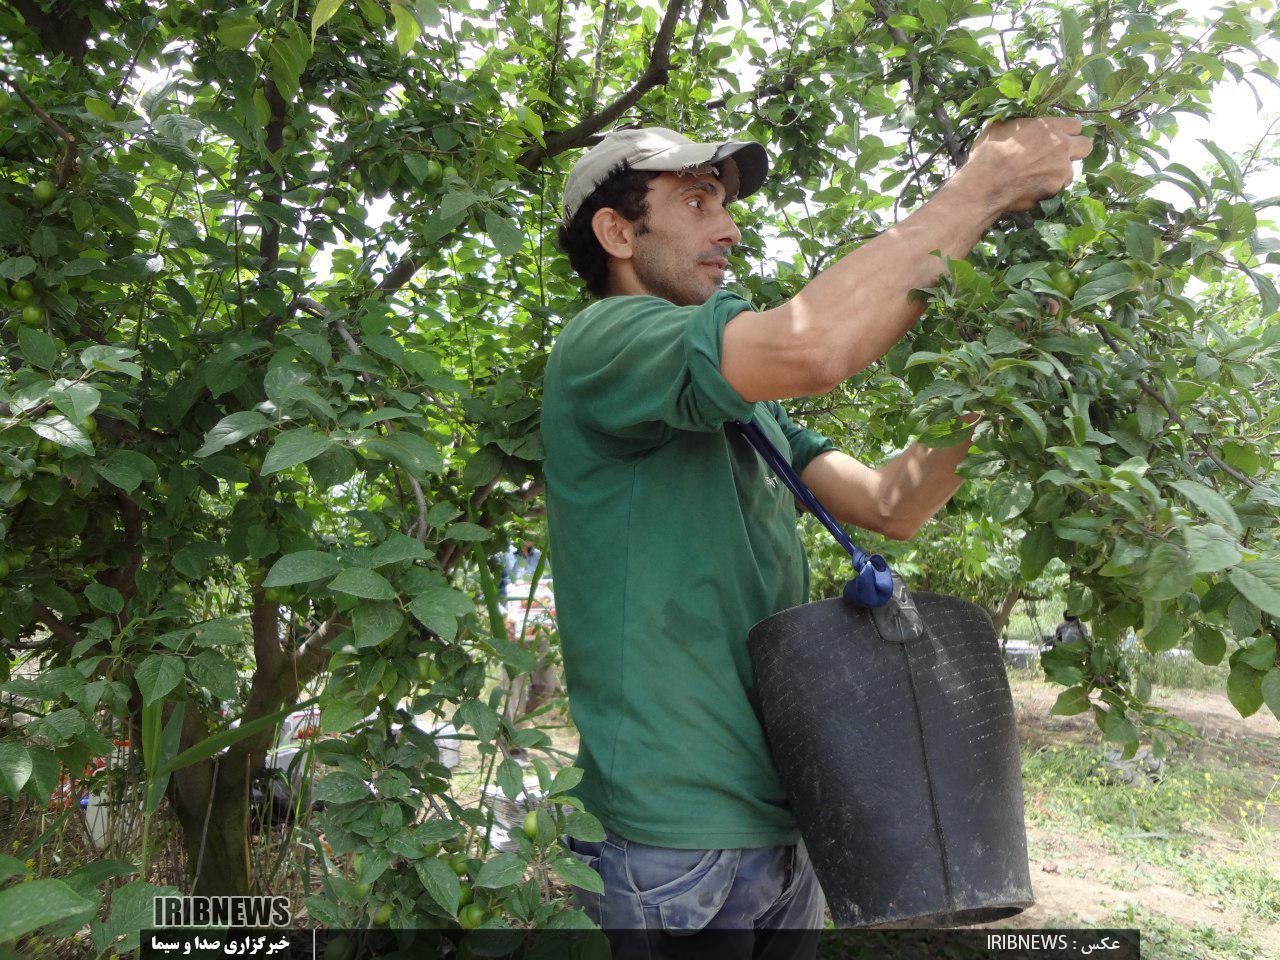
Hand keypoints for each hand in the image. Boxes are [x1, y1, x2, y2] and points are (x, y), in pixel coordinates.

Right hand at [961, 116, 1093, 214]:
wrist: (984, 182)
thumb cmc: (989, 152)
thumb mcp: (1002, 126)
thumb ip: (1021, 124)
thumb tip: (1020, 124)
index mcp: (1051, 126)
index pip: (1076, 126)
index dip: (1067, 133)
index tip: (1057, 139)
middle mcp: (1062, 146)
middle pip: (1086, 146)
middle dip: (1075, 151)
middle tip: (1058, 157)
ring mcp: (1061, 169)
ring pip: (1071, 172)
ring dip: (1060, 174)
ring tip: (1039, 178)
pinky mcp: (1055, 190)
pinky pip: (1058, 189)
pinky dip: (1049, 190)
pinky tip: (1032, 189)